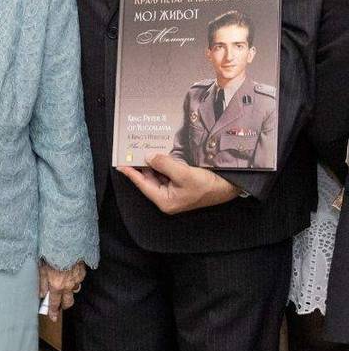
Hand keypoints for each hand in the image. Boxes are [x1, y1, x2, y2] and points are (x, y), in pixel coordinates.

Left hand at [38, 259, 86, 321]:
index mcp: (57, 286)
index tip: (53, 318)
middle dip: (64, 305)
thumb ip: (42, 284)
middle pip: (68, 302)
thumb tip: (42, 295)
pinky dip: (75, 279)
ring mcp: (77, 279)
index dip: (54, 312)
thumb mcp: (42, 270)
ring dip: (70, 291)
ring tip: (64, 286)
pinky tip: (70, 274)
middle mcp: (68, 285)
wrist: (66, 245)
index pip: (55, 303)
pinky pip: (79, 280)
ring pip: (75, 290)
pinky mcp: (82, 272)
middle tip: (60, 305)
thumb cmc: (52, 256)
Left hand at [116, 154, 239, 213]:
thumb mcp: (184, 174)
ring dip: (152, 163)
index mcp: (164, 200)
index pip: (143, 184)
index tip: (120, 164)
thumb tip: (149, 157)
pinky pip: (167, 173)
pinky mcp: (180, 185)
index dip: (131, 173)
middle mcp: (166, 197)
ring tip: (143, 150)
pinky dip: (162, 164)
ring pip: (157, 175)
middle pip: (149, 179)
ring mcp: (174, 191)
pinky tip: (159, 153)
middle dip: (142, 165)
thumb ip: (164, 164)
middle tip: (132, 152)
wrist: (229, 187)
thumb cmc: (207, 185)